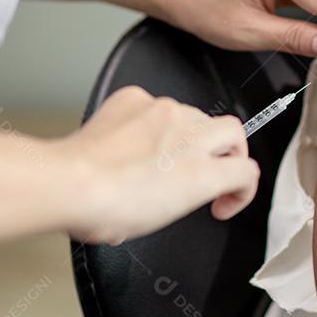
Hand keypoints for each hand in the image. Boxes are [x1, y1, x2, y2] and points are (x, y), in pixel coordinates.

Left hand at [56, 86, 259, 243]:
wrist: (69, 183)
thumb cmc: (108, 209)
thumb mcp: (164, 217)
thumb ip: (191, 194)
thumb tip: (189, 188)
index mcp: (202, 173)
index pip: (247, 171)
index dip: (241, 190)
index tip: (223, 199)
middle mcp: (190, 135)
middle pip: (232, 132)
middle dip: (226, 152)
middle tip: (207, 169)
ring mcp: (164, 111)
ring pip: (194, 115)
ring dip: (187, 135)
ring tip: (160, 158)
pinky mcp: (136, 98)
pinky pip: (156, 104)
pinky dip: (151, 121)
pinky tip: (135, 140)